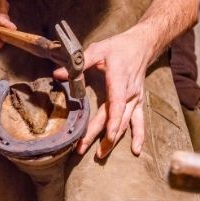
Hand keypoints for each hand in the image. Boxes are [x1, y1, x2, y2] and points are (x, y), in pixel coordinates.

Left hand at [54, 29, 152, 157]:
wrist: (141, 45)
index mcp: (119, 80)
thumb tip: (58, 74)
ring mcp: (135, 99)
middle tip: (81, 149)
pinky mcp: (137, 102)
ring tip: (100, 155)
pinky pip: (139, 122)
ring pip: (125, 124)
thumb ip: (79, 65)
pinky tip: (136, 151)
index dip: (112, 121)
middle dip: (99, 136)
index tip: (107, 135)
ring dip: (113, 140)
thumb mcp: (97, 50)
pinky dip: (138, 136)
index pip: (116, 104)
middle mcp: (129, 93)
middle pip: (114, 119)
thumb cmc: (118, 48)